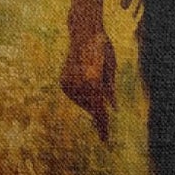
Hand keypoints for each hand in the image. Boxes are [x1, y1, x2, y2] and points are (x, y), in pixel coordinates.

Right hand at [59, 25, 117, 142]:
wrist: (83, 33)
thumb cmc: (103, 50)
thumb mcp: (111, 69)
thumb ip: (110, 90)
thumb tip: (110, 109)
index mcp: (94, 83)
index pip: (99, 111)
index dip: (103, 126)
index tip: (105, 141)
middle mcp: (79, 84)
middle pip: (91, 107)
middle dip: (99, 113)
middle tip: (105, 119)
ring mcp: (68, 83)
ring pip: (83, 102)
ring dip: (91, 100)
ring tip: (95, 78)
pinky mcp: (63, 81)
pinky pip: (75, 95)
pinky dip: (82, 94)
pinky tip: (86, 80)